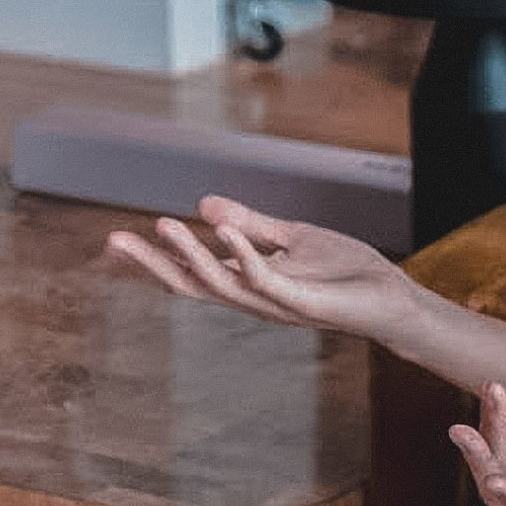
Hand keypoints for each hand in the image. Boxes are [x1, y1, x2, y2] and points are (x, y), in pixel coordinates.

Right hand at [104, 197, 418, 340]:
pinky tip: (220, 227)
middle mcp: (254, 298)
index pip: (191, 272)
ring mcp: (275, 303)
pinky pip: (264, 278)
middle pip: (192, 284)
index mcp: (248, 282)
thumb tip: (205, 203)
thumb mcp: (292, 238)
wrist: (392, 297)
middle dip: (152, 265)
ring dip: (190, 254)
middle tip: (113, 241)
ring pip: (221, 283)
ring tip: (162, 225)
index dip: (155, 259)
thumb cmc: (346, 272)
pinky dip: (241, 253)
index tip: (115, 241)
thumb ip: (251, 224)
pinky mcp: (301, 302)